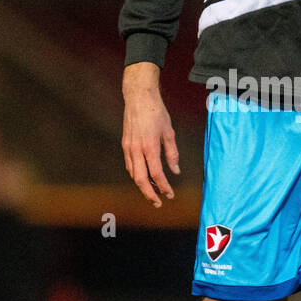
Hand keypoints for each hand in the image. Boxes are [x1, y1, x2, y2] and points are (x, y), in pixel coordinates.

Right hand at [121, 63, 179, 206]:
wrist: (138, 97)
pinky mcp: (124, 144)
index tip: (170, 194)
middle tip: (158, 202)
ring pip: (133, 174)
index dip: (164, 187)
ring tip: (153, 192)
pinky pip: (129, 165)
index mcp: (149, 147)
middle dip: (149, 194)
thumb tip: (175, 170)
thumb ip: (172, 153)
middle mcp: (136, 149)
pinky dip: (136, 174)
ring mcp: (128, 147)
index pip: (157, 174)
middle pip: (140, 179)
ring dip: (142, 185)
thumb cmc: (156, 113)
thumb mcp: (169, 132)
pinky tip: (144, 177)